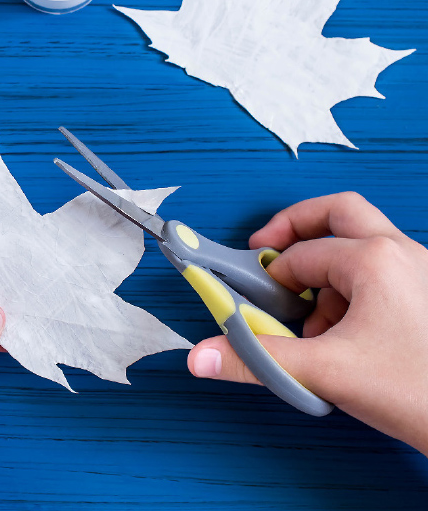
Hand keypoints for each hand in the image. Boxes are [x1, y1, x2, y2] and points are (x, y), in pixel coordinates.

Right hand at [187, 192, 427, 453]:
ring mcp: (423, 271)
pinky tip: (346, 332)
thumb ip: (255, 358)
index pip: (298, 255)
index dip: (266, 280)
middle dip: (295, 229)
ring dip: (327, 266)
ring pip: (363, 242)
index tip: (247, 301)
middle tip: (266, 253)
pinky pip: (384, 270)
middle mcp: (402, 253)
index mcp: (374, 260)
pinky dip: (354, 287)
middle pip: (337, 213)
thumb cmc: (419, 392)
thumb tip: (200, 356)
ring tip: (312, 315)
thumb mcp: (324, 372)